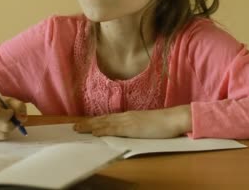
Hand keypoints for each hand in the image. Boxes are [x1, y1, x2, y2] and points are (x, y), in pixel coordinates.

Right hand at [0, 95, 26, 140]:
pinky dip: (2, 134)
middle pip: (4, 127)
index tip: (11, 112)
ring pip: (3, 135)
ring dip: (8, 130)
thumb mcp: (10, 101)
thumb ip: (19, 107)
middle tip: (12, 119)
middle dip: (13, 123)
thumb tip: (22, 119)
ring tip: (6, 123)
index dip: (7, 115)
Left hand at [73, 105, 191, 137]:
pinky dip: (103, 130)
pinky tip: (94, 132)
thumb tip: (130, 131)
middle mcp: (127, 116)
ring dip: (91, 126)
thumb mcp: (147, 124)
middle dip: (88, 123)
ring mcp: (128, 121)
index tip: (85, 124)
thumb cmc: (165, 123)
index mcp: (130, 116)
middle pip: (103, 120)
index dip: (96, 121)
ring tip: (78, 129)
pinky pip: (114, 129)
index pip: (109, 119)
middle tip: (74, 127)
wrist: (174, 119)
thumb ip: (137, 127)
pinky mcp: (132, 127)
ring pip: (105, 123)